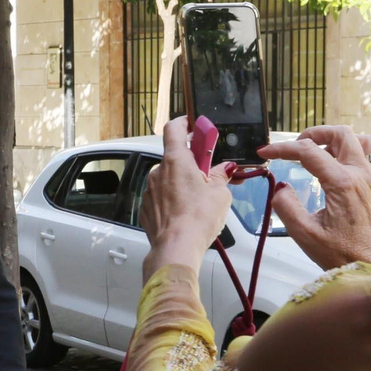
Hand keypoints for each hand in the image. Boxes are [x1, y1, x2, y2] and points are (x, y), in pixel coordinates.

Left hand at [141, 116, 235, 279]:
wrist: (176, 247)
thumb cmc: (197, 219)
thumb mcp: (220, 193)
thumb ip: (221, 176)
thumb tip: (224, 170)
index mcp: (175, 161)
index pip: (174, 129)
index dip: (183, 123)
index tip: (193, 125)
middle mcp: (158, 172)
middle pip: (175, 157)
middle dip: (192, 163)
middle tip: (209, 174)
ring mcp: (150, 190)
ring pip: (168, 179)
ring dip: (183, 183)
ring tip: (200, 199)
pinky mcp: (146, 207)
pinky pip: (162, 196)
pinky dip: (174, 199)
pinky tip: (187, 212)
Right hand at [258, 126, 370, 269]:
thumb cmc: (341, 254)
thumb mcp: (303, 233)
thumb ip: (286, 205)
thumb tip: (281, 187)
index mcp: (341, 184)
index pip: (308, 152)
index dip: (282, 149)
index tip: (266, 152)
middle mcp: (361, 176)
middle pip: (341, 135)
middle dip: (314, 134)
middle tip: (296, 146)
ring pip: (364, 142)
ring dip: (342, 140)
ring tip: (323, 151)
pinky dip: (366, 155)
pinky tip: (351, 165)